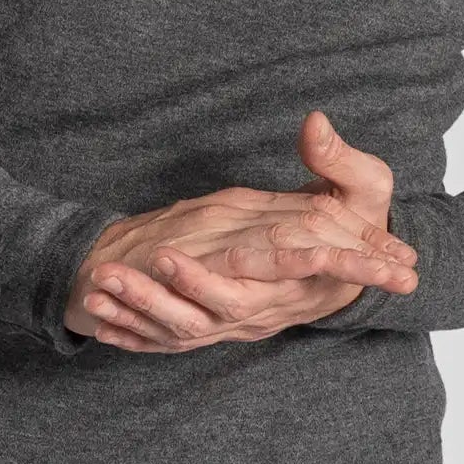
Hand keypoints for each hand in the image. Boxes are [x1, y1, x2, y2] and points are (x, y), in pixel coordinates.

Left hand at [65, 110, 415, 351]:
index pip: (240, 289)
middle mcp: (262, 309)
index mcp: (292, 282)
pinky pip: (172, 341)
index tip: (162, 256)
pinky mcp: (222, 323)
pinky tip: (97, 319)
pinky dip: (133, 335)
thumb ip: (340, 159)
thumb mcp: (369, 187)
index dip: (201, 279)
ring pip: (180, 330)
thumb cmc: (364, 225)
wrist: (365, 268)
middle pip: (198, 317)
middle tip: (108, 273)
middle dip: (152, 299)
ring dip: (134, 314)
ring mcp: (240, 322)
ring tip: (94, 288)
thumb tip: (314, 121)